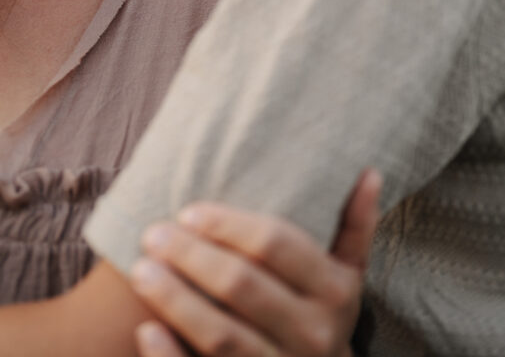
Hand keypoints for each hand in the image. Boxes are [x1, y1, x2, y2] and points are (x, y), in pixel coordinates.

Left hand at [130, 169, 380, 356]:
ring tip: (140, 270)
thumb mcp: (346, 275)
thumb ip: (353, 225)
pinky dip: (171, 356)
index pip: (275, 245)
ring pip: (222, 337)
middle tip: (152, 234)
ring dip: (176, 301)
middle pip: (242, 286)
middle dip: (191, 257)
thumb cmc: (320, 316)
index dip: (228, 225)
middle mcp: (314, 336)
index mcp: (335, 293)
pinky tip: (147, 328)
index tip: (188, 211)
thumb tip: (369, 171)